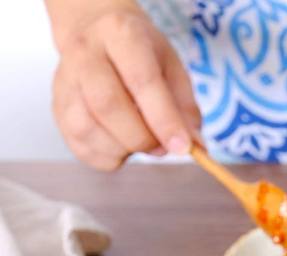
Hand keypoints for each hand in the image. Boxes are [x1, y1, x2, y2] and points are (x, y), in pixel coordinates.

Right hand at [48, 1, 200, 169]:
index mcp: (120, 35)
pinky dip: (107, 156)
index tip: (182, 147)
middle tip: (162, 147)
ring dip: (122, 149)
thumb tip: (194, 147)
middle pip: (107, 106)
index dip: (163, 120)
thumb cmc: (140, 53)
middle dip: (141, 138)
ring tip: (141, 141)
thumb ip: (184, 107)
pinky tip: (121, 145)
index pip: (141, 81)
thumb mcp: (172, 67)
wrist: (95, 32)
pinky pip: (78, 144)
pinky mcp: (57, 106)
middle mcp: (85, 54)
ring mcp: (64, 81)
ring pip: (86, 128)